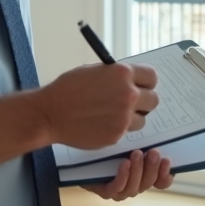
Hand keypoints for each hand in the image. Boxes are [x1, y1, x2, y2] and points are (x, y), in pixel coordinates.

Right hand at [36, 62, 159, 149]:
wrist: (51, 113)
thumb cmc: (68, 89)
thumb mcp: (94, 71)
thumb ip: (116, 76)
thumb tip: (130, 81)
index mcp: (122, 74)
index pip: (151, 77)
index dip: (146, 82)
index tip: (142, 86)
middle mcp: (128, 94)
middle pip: (153, 100)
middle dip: (143, 102)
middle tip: (131, 104)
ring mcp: (124, 117)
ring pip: (142, 119)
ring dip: (132, 118)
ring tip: (112, 115)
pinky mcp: (117, 134)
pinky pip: (126, 132)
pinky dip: (117, 129)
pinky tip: (101, 124)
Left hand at [83, 149, 173, 200]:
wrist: (81, 155)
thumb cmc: (109, 148)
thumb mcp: (129, 144)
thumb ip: (143, 143)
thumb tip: (157, 135)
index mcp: (143, 176)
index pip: (161, 182)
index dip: (165, 175)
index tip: (168, 161)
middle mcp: (133, 185)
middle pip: (148, 183)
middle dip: (153, 168)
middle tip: (154, 152)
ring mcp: (120, 190)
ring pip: (134, 188)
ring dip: (138, 170)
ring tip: (138, 154)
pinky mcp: (105, 191)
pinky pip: (116, 188)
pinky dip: (123, 176)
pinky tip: (124, 163)